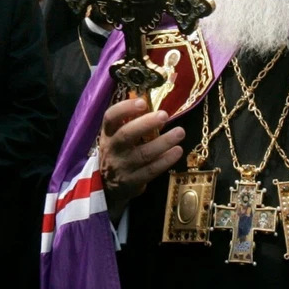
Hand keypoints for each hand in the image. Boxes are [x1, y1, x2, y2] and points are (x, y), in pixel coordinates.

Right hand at [99, 98, 184, 220]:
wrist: (107, 186)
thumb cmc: (118, 152)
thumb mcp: (116, 136)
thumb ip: (130, 122)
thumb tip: (153, 103)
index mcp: (108, 133)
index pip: (110, 117)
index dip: (125, 108)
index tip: (143, 103)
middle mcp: (112, 149)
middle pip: (126, 135)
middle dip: (146, 124)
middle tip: (164, 115)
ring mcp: (122, 167)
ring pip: (143, 154)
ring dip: (163, 142)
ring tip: (180, 132)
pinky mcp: (132, 182)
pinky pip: (150, 170)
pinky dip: (165, 160)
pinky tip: (177, 151)